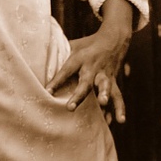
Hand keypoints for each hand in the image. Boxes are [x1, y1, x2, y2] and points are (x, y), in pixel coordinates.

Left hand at [45, 0, 132, 123]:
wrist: (113, 39)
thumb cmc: (87, 45)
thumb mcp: (72, 45)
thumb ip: (60, 54)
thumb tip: (39, 60)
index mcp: (79, 58)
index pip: (66, 70)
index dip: (56, 81)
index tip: (47, 91)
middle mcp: (92, 67)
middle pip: (85, 81)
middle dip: (78, 94)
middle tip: (70, 107)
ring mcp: (104, 75)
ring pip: (104, 86)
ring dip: (104, 95)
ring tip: (102, 103)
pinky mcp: (113, 81)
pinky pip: (118, 96)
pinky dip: (120, 108)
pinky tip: (120, 121)